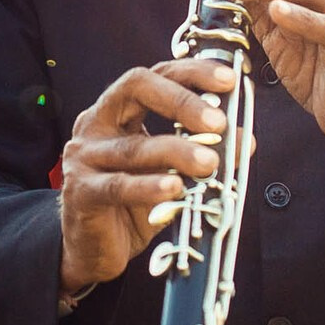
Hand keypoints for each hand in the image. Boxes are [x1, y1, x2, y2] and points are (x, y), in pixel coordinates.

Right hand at [59, 58, 235, 293]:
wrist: (95, 250)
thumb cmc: (133, 204)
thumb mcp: (172, 173)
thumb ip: (202, 152)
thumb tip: (244, 140)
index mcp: (119, 110)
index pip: (156, 75)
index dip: (192, 74)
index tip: (228, 81)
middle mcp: (97, 124)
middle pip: (136, 89)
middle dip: (182, 101)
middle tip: (218, 123)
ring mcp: (84, 156)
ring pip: (134, 147)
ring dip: (177, 152)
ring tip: (210, 164)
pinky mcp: (81, 191)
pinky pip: (118, 186)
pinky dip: (149, 187)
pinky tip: (174, 189)